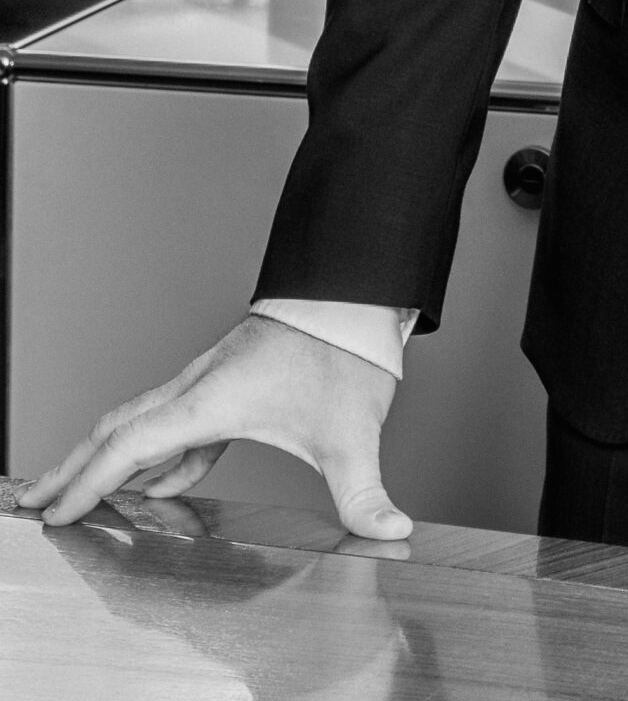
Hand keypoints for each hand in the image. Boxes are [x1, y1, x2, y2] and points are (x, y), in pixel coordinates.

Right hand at [16, 313, 410, 540]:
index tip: (55, 513)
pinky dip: (160, 455)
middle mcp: (201, 386)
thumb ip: (365, 490)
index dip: (87, 482)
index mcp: (211, 399)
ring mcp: (215, 381)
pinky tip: (162, 482)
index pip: (130, 446)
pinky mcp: (233, 382)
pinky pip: (181, 424)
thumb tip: (391, 533)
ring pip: (146, 422)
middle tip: (39, 502)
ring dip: (111, 459)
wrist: (358, 291)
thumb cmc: (346, 349)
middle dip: (75, 468)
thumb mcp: (354, 430)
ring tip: (85, 494)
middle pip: (119, 429)